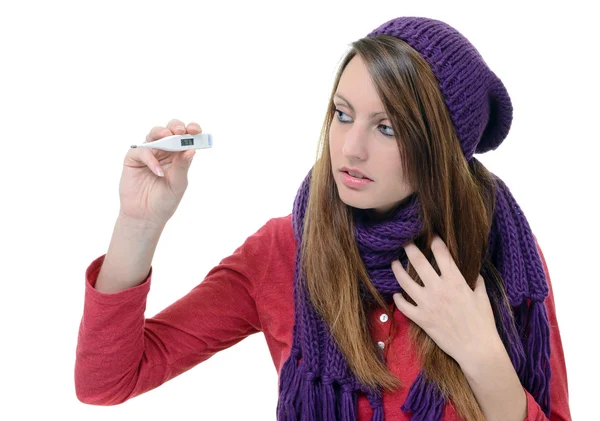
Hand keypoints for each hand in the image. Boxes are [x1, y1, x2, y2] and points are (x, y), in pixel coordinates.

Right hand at [119, 119, 201, 226]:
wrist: (146, 216)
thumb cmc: (165, 200)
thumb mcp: (178, 183)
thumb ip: (182, 166)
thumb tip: (192, 149)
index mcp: (178, 155)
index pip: (186, 138)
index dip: (191, 130)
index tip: (196, 130)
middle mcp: (164, 151)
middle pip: (170, 130)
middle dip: (175, 127)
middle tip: (180, 131)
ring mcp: (149, 153)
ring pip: (154, 134)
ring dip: (161, 133)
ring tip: (168, 137)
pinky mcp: (134, 159)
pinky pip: (141, 151)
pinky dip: (150, 158)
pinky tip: (157, 172)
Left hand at [391, 235, 499, 364]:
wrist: (476, 348)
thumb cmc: (483, 322)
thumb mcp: (482, 296)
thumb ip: (475, 280)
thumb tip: (471, 269)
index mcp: (455, 281)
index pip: (441, 254)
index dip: (435, 241)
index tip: (431, 236)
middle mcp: (438, 289)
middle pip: (418, 262)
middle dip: (410, 249)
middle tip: (404, 242)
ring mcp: (427, 304)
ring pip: (405, 282)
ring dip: (397, 270)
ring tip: (394, 263)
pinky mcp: (421, 318)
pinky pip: (403, 306)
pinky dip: (398, 298)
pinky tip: (396, 294)